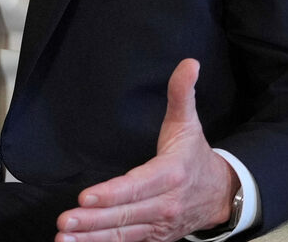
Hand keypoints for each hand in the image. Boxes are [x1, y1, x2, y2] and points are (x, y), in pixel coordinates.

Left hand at [56, 59, 238, 241]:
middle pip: (125, 215)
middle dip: (93, 220)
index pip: (137, 186)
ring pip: (123, 234)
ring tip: (65, 238)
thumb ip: (182, 93)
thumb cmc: (195, 156)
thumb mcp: (189, 123)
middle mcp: (165, 204)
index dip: (112, 193)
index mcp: (171, 174)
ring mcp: (159, 225)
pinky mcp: (153, 237)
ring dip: (92, 238)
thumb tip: (189, 63)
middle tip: (65, 220)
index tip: (86, 197)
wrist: (221, 193)